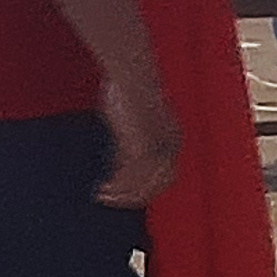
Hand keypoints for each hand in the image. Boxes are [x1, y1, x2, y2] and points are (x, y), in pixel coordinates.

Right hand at [97, 72, 181, 208]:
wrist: (129, 75)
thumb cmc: (127, 90)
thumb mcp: (130, 122)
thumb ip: (128, 144)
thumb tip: (118, 165)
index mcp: (173, 138)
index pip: (166, 174)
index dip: (146, 185)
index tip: (125, 190)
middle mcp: (171, 145)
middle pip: (159, 184)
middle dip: (136, 196)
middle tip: (114, 201)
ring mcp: (159, 148)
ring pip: (144, 184)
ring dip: (123, 194)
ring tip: (104, 197)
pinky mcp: (143, 147)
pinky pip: (131, 177)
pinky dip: (117, 187)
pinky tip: (103, 190)